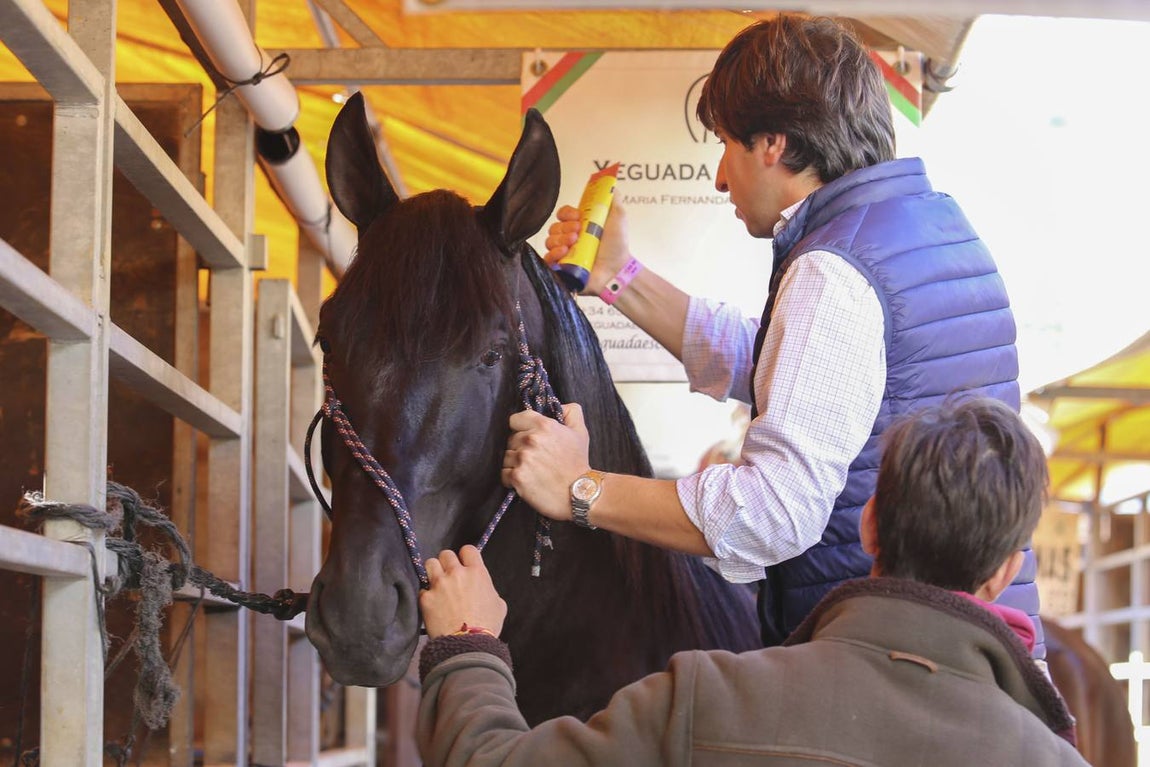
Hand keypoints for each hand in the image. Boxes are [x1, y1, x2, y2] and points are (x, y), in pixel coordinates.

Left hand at [419, 546, 506, 638]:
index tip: (465, 564)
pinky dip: (426, 595)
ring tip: (437, 583)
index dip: (466, 556)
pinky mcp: (426, 598)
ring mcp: (439, 584)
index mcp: (477, 573)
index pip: (467, 549)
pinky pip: (422, 589)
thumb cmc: (488, 626)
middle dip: (447, 563)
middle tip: (449, 575)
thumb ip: (489, 590)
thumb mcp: (499, 604)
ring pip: (430, 564)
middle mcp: (456, 573)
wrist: (468, 645)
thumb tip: (483, 590)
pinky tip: (432, 604)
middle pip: (446, 554)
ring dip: (434, 572)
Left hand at [502, 403, 590, 520]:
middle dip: (519, 447)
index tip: (528, 437)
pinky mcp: (517, 478)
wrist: (580, 494)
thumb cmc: (578, 463)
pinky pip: (504, 474)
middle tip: (535, 458)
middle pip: (510, 439)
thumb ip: (571, 411)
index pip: (515, 419)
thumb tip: (558, 405)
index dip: (520, 428)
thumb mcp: (580, 432)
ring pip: (506, 457)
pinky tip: (526, 480)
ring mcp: (523, 459)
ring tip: (532, 470)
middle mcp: (531, 440)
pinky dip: (512, 479)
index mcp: (544, 425)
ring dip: (515, 463)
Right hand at [542, 201, 632, 295]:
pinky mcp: (561, 268)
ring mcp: (564, 253)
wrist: (618, 268)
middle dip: (564, 227)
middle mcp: (569, 238)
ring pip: (549, 241)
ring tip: (574, 242)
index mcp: (579, 225)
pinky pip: (547, 258)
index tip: (577, 215)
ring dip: (559, 239)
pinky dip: (553, 253)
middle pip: (554, 227)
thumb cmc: (618, 244)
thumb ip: (613, 199)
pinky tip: (564, 252)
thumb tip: (611, 183)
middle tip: (579, 231)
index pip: (562, 214)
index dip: (566, 213)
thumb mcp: (618, 216)